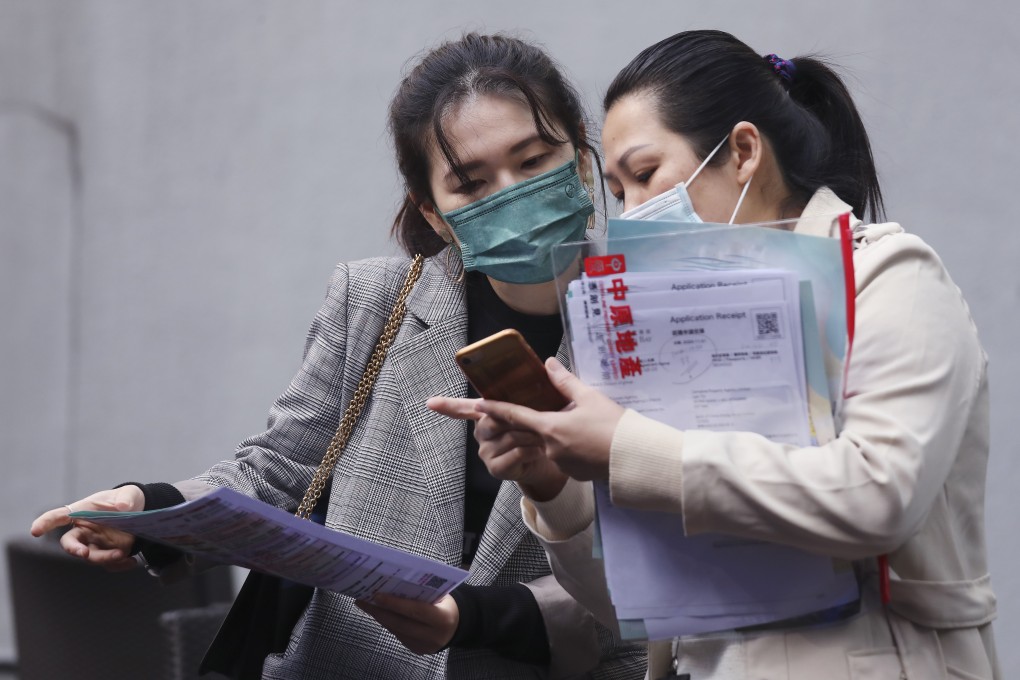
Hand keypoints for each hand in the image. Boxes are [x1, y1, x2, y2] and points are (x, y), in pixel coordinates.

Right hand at [30, 486, 144, 569]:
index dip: (45, 523)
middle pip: (70, 543)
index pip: (58, 517)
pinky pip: (107, 564)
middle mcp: (84, 530)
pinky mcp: (106, 553)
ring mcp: (93, 543)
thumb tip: (123, 505)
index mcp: (83, 511)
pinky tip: (131, 561)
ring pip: (90, 557)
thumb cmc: (127, 499)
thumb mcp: (129, 494)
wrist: (141, 513)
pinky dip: (119, 565)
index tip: (35, 531)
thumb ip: (126, 498)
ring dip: (104, 558)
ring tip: (122, 554)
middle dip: (74, 549)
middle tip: (84, 553)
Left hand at [355, 593, 458, 654]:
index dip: (395, 603)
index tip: (376, 595)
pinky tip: (378, 613)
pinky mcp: (417, 650)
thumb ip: (423, 591)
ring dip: (380, 617)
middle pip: (401, 624)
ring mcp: (424, 646)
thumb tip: (394, 582)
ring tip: (365, 604)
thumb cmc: (446, 604)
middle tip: (363, 600)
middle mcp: (433, 636)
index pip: (415, 611)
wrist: (458, 626)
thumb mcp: (441, 595)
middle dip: (379, 611)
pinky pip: (398, 634)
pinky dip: (388, 623)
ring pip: (397, 630)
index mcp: (443, 619)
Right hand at [427, 396, 567, 500]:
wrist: (550, 461)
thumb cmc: (542, 430)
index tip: (431, 403)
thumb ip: (542, 385)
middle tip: (539, 419)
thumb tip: (549, 362)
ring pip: (508, 434)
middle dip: (518, 418)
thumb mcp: (541, 405)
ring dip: (531, 434)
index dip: (447, 405)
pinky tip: (540, 449)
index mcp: (487, 413)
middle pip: (492, 418)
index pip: (463, 407)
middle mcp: (481, 431)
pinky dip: (532, 450)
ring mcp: (486, 450)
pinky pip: (515, 452)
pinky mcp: (496, 467)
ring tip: (544, 435)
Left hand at [475, 358, 624, 481]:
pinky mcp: (574, 473)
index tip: (478, 406)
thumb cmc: (615, 427)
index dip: (495, 409)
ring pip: (552, 444)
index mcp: (551, 427)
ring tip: (585, 426)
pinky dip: (571, 447)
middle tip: (530, 413)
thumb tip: (549, 363)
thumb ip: (565, 382)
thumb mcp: (590, 398)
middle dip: (525, 424)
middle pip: (531, 431)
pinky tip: (590, 440)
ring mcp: (561, 463)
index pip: (515, 415)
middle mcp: (550, 448)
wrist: (634, 458)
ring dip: (559, 434)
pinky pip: (566, 457)